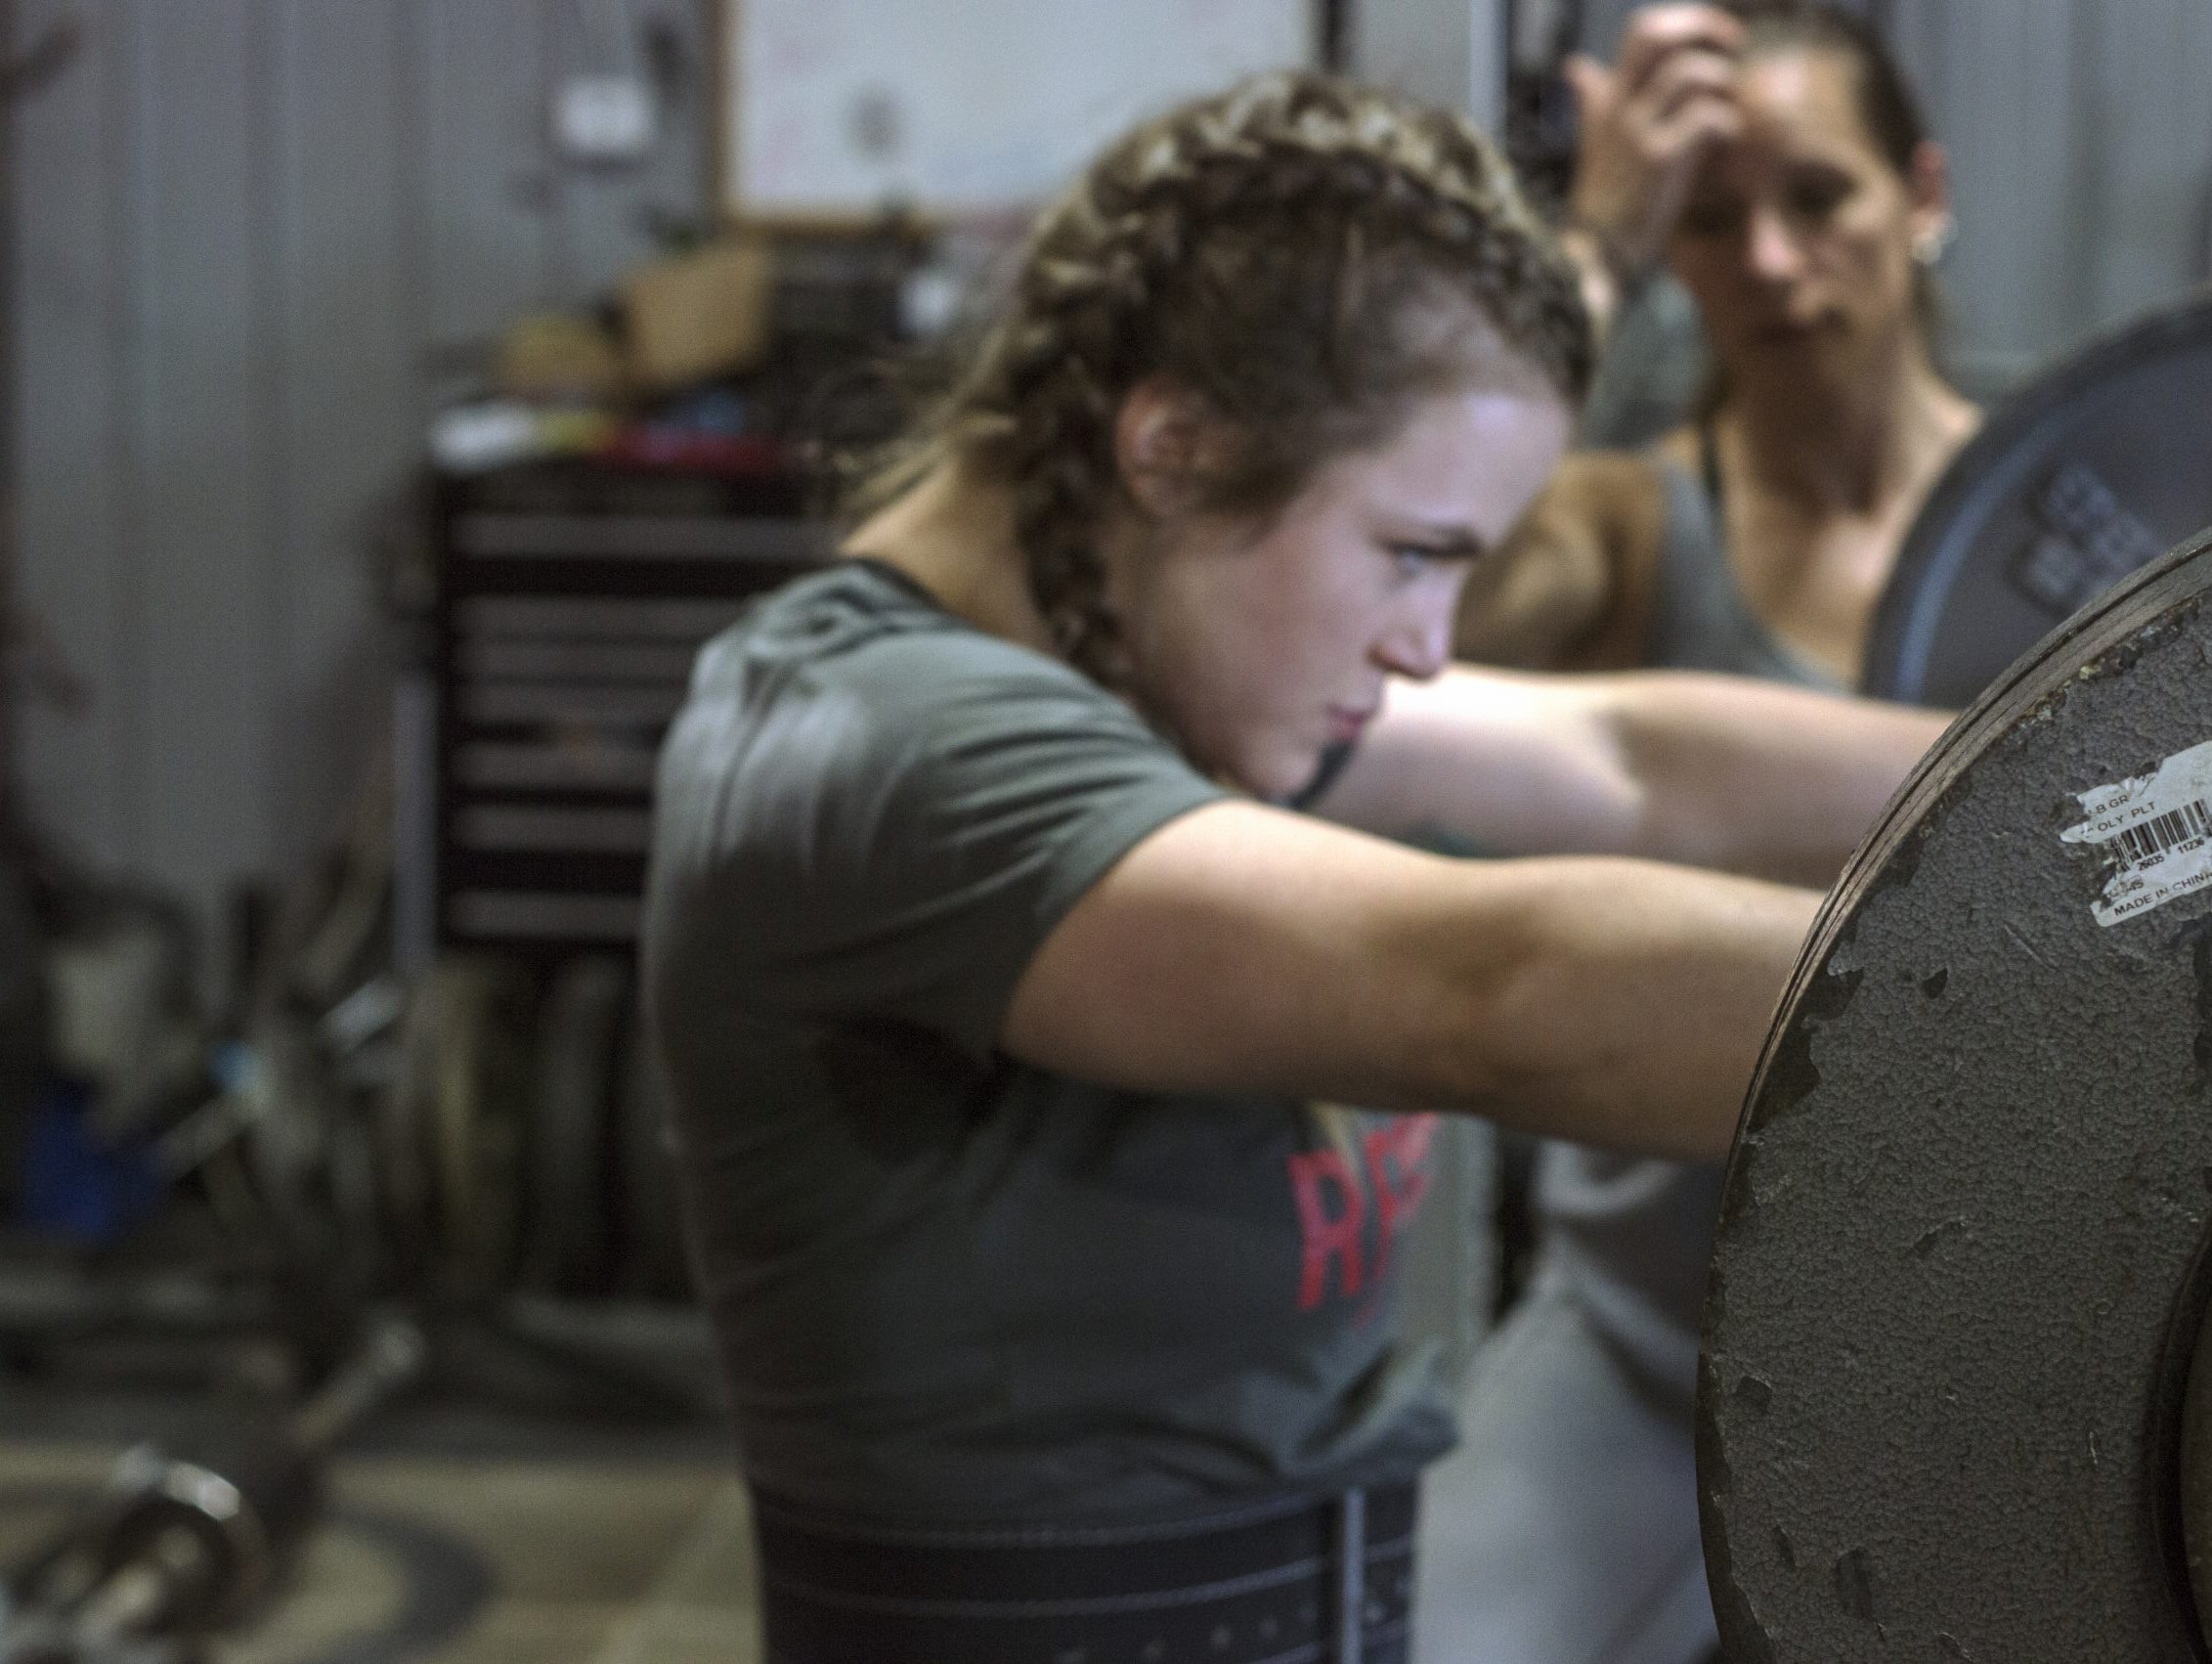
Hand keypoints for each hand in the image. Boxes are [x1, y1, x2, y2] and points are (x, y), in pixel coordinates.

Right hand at [1564, 4, 1745, 279]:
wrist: (1594, 257)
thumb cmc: (1604, 203)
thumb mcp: (1593, 141)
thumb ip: (1592, 100)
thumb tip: (1576, 66)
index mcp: (1610, 99)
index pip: (1642, 32)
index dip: (1685, 24)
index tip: (1712, 43)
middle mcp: (1620, 108)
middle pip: (1658, 36)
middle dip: (1703, 31)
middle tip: (1732, 48)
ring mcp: (1637, 133)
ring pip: (1690, 73)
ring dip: (1722, 84)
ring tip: (1727, 108)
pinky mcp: (1659, 161)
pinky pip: (1706, 117)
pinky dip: (1727, 123)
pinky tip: (1725, 141)